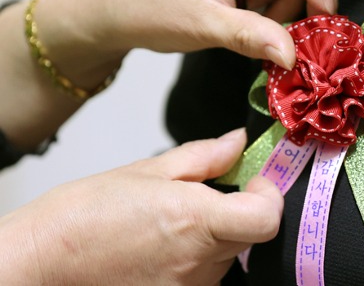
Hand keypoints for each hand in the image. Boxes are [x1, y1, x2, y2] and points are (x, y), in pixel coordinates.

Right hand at [0, 129, 282, 284]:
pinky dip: (194, 258)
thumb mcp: (148, 171)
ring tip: (168, 224)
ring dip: (211, 236)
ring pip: (227, 256)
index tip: (253, 182)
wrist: (41, 265)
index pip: (267, 218)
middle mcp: (200, 264)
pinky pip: (205, 275)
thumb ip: (204, 157)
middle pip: (249, 235)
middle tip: (202, 196)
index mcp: (197, 222)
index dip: (269, 196)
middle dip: (236, 211)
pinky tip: (161, 247)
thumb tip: (237, 142)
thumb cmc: (84, 217)